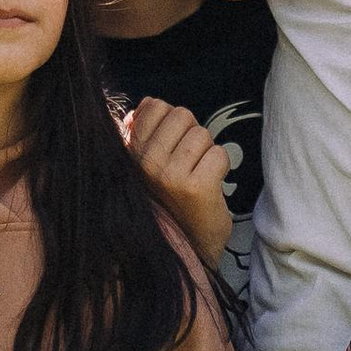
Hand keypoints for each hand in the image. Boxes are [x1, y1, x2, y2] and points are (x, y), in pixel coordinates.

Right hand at [120, 95, 233, 265]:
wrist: (185, 246)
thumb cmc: (169, 202)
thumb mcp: (146, 165)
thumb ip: (142, 132)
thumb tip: (146, 104)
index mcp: (130, 152)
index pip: (155, 106)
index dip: (172, 123)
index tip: (172, 147)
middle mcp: (145, 162)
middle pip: (182, 115)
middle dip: (191, 135)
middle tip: (188, 164)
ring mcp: (169, 175)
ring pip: (202, 134)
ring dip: (207, 153)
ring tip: (197, 175)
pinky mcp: (195, 187)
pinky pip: (219, 153)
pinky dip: (220, 167)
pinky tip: (210, 185)